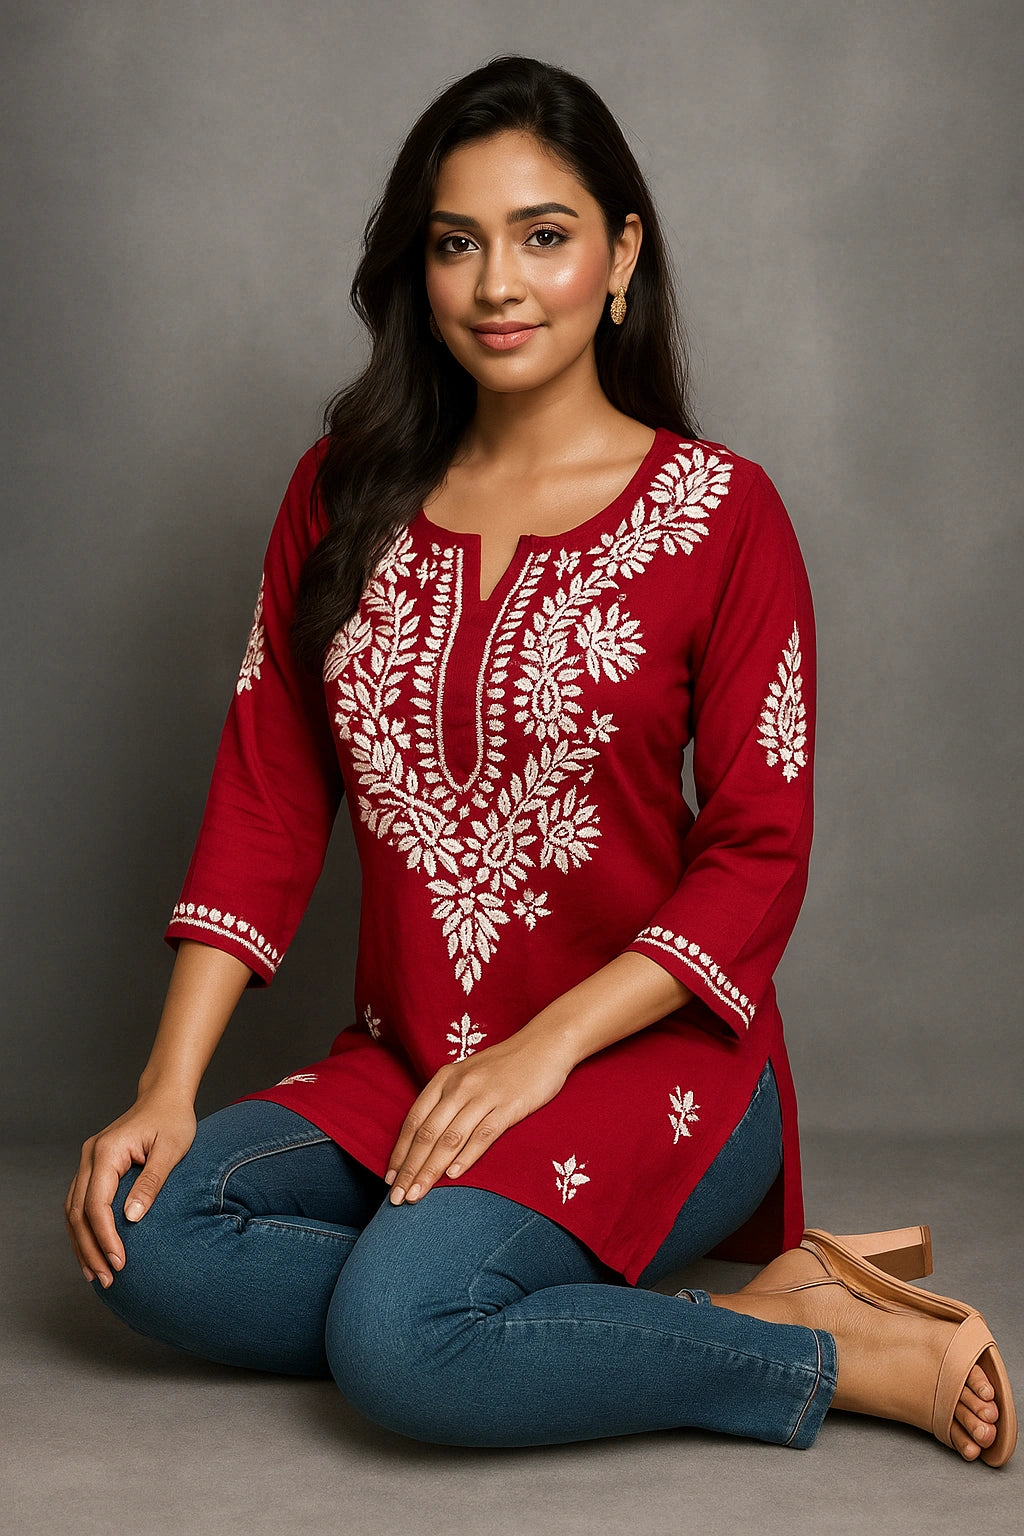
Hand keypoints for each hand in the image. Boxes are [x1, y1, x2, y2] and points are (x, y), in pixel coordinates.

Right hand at [64, 1088, 197, 1287]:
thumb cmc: (173, 1119)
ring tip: (96, 1275)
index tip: (119, 1263)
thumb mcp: (171, 1149)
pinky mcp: (94, 1168)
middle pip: (78, 1212)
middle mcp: (90, 1156)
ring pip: (73, 1211)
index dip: (105, 1237)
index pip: (96, 1203)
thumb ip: (151, 1182)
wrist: (165, 1097)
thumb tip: (131, 1218)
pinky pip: (79, 1204)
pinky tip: (92, 1251)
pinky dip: (83, 1230)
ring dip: (82, 1244)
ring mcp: (88, 1162)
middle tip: (106, 1280)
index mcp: (107, 1151)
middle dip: (90, 1249)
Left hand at [385, 1032, 571, 1204]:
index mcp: (445, 1078)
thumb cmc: (504, 1065)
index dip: (400, 1152)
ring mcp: (484, 1095)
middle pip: (427, 1134)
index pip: (414, 1120)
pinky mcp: (509, 1106)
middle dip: (410, 1169)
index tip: (390, 1179)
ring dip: (431, 1170)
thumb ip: (447, 1100)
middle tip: (398, 1197)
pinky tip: (453, 1176)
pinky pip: (483, 1135)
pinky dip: (466, 1156)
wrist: (544, 1044)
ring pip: (450, 1138)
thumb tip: (425, 1138)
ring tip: (418, 1194)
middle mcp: (459, 1086)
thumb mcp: (467, 1074)